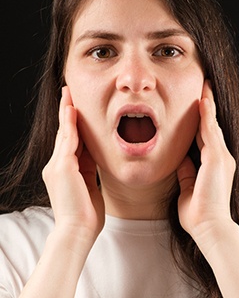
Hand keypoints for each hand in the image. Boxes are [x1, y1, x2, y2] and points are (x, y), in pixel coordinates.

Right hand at [42, 86, 104, 244]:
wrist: (78, 231)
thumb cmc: (86, 213)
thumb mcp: (89, 184)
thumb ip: (89, 167)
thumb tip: (94, 153)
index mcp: (65, 170)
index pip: (70, 141)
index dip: (73, 124)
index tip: (76, 109)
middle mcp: (56, 165)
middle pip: (64, 133)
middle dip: (67, 113)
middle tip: (69, 94)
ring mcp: (57, 166)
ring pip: (64, 133)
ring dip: (67, 113)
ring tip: (69, 95)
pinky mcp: (62, 168)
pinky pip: (67, 141)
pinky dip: (70, 124)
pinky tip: (72, 110)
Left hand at [177, 80, 235, 249]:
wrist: (208, 226)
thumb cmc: (197, 212)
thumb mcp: (187, 186)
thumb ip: (186, 172)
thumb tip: (180, 159)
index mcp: (212, 164)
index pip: (205, 137)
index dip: (201, 121)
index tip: (197, 106)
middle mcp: (220, 157)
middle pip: (211, 127)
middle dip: (207, 108)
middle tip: (203, 88)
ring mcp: (221, 157)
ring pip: (212, 125)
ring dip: (208, 105)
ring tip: (205, 87)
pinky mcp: (218, 158)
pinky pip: (210, 132)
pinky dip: (207, 116)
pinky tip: (203, 101)